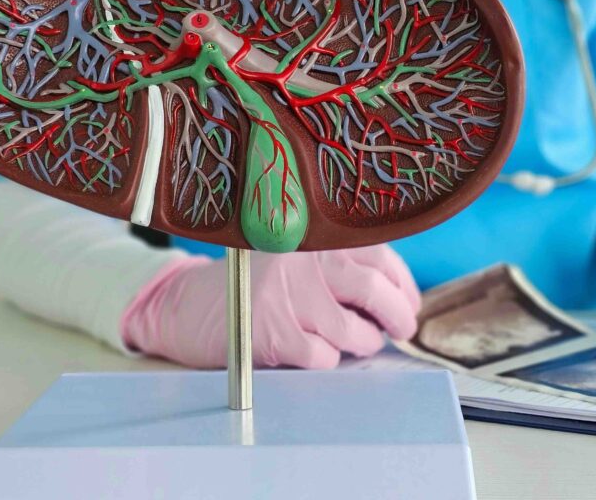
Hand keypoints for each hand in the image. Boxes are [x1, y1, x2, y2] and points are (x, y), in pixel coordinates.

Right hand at [122, 244, 421, 368]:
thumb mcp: (297, 257)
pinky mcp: (275, 336)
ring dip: (365, 343)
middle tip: (401, 328)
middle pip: (376, 291)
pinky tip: (315, 349)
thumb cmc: (254, 283)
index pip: (380, 256)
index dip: (402, 284)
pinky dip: (329, 359)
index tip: (407, 301)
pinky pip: (324, 357)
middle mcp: (305, 262)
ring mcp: (290, 299)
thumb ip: (340, 263)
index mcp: (314, 236)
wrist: (188, 305)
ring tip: (358, 342)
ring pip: (355, 331)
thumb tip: (399, 294)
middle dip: (398, 316)